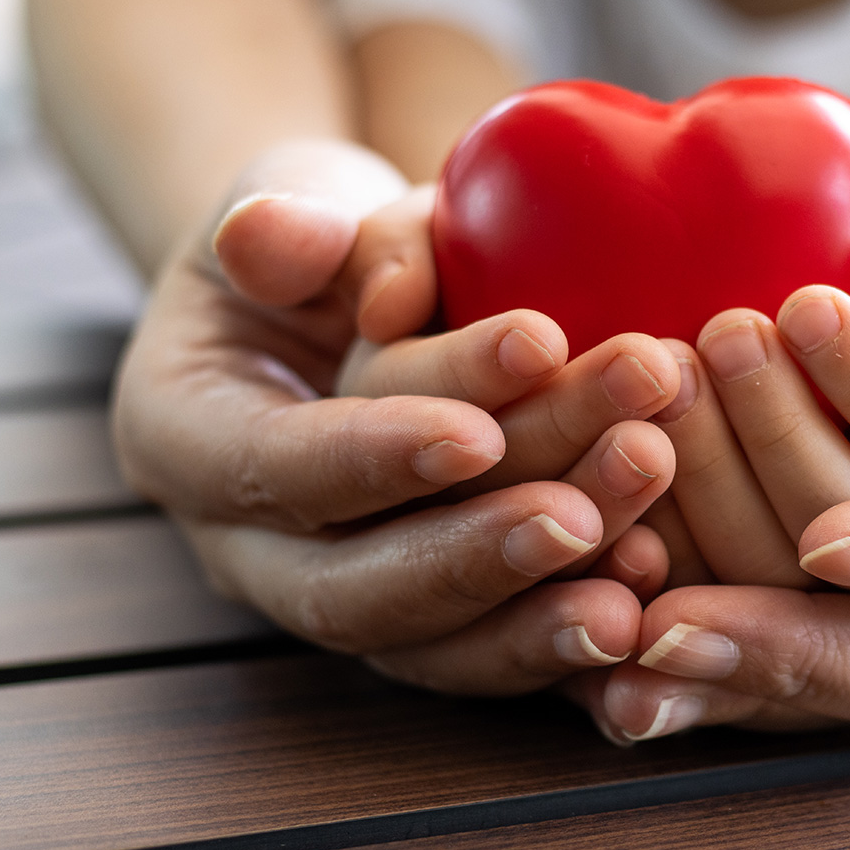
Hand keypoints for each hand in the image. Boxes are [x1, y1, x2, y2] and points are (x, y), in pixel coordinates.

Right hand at [113, 139, 681, 695]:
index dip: (372, 462)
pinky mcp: (435, 620)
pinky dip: (574, 639)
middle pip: (362, 585)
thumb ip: (285, 222)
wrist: (354, 305)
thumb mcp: (285, 196)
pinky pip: (498, 653)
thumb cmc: (323, 239)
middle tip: (617, 475)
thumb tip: (281, 237)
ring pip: (440, 636)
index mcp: (190, 438)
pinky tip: (656, 593)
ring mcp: (348, 592)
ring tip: (658, 538)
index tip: (477, 434)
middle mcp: (257, 546)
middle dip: (489, 547)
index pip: (275, 471)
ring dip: (554, 592)